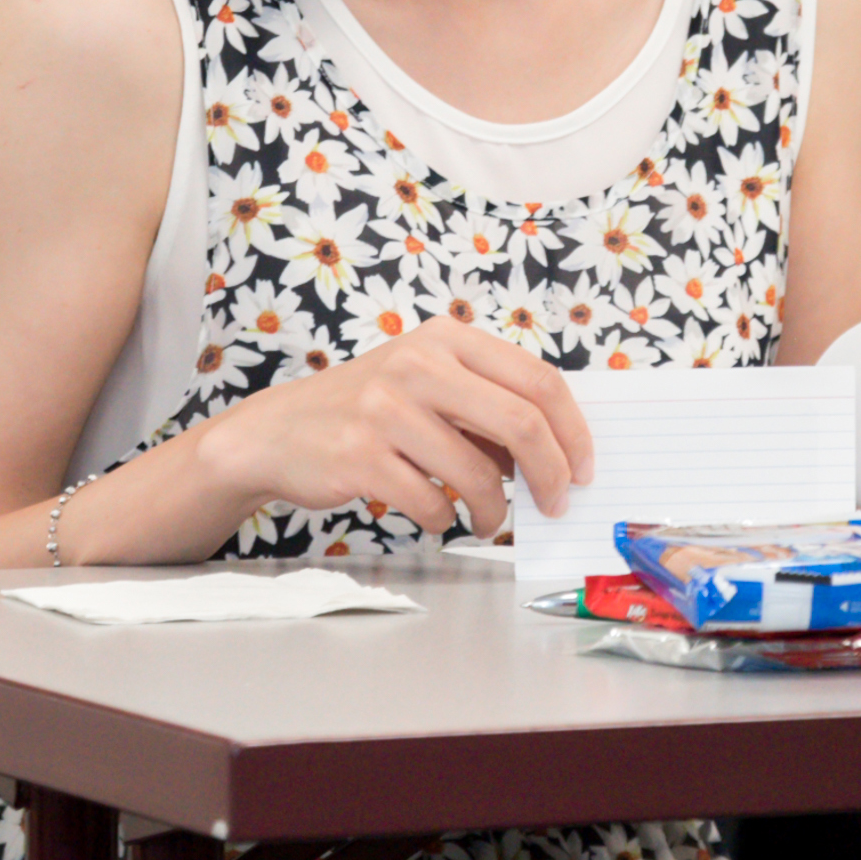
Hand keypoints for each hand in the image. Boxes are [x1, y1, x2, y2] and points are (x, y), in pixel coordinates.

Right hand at [183, 319, 594, 545]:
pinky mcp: (360, 454)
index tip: (583, 468)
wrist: (277, 432)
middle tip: (555, 504)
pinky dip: (443, 519)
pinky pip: (431, 501)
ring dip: (493, 510)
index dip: (573, 430)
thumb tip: (560, 452)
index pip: (538, 379)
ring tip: (486, 521)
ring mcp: (385, 407)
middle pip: (522, 422)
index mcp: (446, 338)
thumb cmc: (369, 410)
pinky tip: (435, 515)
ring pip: (477, 473)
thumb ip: (488, 406)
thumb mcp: (429, 384)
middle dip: (551, 474)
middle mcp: (418, 363)